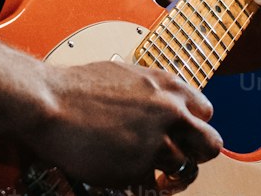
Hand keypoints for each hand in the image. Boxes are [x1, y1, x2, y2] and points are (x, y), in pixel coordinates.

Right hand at [28, 58, 221, 189]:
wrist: (51, 104)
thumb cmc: (80, 87)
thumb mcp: (126, 75)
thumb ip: (153, 91)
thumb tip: (167, 105)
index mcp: (167, 85)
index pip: (205, 112)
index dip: (193, 125)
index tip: (182, 132)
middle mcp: (169, 112)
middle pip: (210, 144)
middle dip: (196, 153)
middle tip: (177, 156)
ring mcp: (156, 142)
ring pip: (184, 169)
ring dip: (168, 171)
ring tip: (146, 166)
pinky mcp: (139, 169)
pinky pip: (152, 184)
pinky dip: (141, 182)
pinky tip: (122, 169)